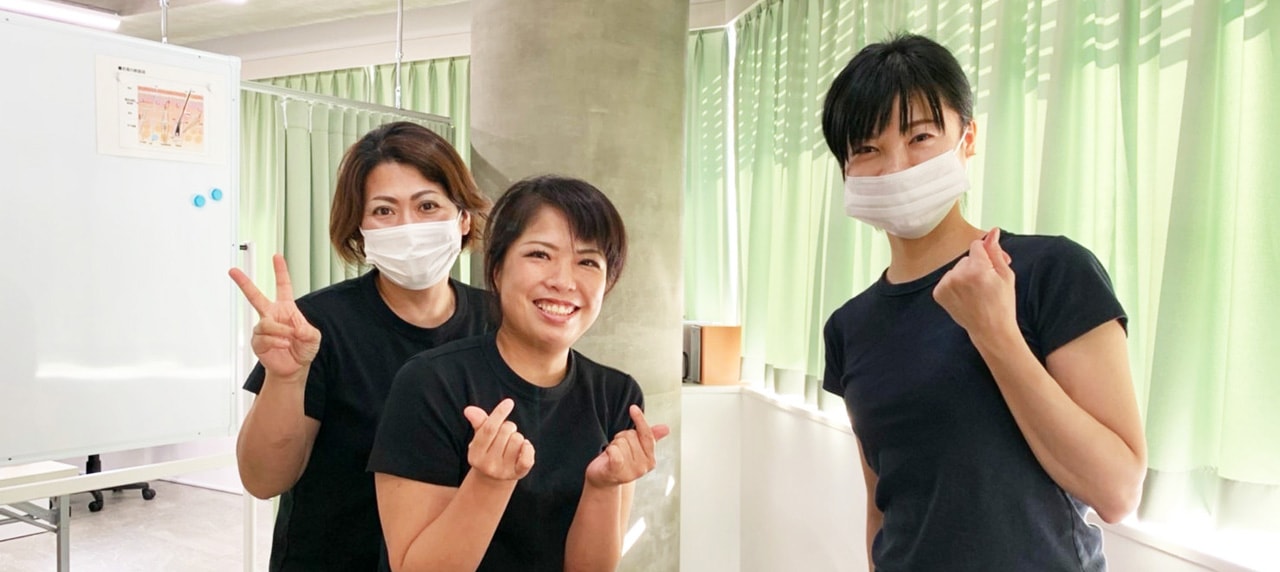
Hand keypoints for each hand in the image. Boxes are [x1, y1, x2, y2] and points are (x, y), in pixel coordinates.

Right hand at [228, 254, 320, 380]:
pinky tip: (284, 345)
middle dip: (244, 283)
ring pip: (266, 324)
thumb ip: (307, 331)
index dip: (280, 271)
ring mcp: (263, 328)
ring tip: (289, 340)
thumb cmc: (303, 349)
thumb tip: (294, 328)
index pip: (283, 286)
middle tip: (233, 271)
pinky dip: (276, 342)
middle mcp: (272, 315)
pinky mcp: (258, 342)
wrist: (294, 368)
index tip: (277, 257)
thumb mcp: (313, 337)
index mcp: (286, 309)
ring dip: (280, 332)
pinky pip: (264, 338)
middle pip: (255, 296)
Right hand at [463, 399, 534, 481]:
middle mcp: (487, 464)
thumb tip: (469, 410)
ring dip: (517, 437)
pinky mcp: (518, 474)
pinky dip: (528, 447)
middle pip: (505, 431)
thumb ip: (478, 423)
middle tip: (505, 435)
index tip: (509, 402)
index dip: (499, 413)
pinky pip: (527, 457)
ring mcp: (502, 471)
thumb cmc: (489, 449)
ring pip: (517, 439)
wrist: (495, 477)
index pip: (488, 429)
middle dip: (508, 427)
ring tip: (511, 445)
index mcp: (474, 453)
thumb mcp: (481, 437)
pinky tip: (524, 447)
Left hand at [585, 405, 670, 487]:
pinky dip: (609, 451)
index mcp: (650, 460)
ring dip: (613, 446)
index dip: (640, 420)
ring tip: (612, 456)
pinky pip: (614, 452)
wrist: (603, 480)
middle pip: (630, 436)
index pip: (647, 434)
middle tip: (618, 450)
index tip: (633, 408)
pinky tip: (607, 457)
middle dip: (621, 439)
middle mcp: (643, 467)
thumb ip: (650, 437)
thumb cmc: (619, 461)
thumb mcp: (635, 448)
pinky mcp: (616, 472)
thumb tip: (666, 428)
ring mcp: (630, 472)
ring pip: (620, 442)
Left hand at [932, 228, 1016, 336]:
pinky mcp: (939, 293)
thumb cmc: (1002, 304)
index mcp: (977, 269)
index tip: (991, 266)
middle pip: (966, 258)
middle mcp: (958, 275)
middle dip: (977, 266)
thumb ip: (996, 251)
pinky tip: (965, 296)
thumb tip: (993, 232)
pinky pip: (948, 279)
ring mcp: (946, 285)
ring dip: (965, 276)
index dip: (986, 254)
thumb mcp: (1005, 275)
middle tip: (987, 284)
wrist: (990, 329)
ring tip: (976, 292)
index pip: (976, 245)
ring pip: (957, 268)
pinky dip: (955, 285)